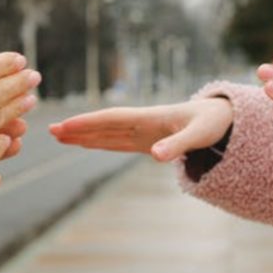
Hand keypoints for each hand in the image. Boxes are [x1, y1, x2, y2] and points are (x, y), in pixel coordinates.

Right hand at [49, 98, 232, 161]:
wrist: (222, 117)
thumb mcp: (199, 135)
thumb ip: (177, 145)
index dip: (88, 123)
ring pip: (106, 132)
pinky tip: (86, 142)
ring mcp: (142, 131)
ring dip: (83, 134)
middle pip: (102, 125)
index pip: (111, 120)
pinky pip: (116, 141)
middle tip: (49, 130)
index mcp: (149, 118)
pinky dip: (99, 141)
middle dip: (77, 128)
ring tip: (59, 135)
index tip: (65, 126)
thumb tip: (155, 156)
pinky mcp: (147, 140)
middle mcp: (141, 123)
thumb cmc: (212, 123)